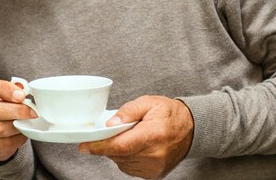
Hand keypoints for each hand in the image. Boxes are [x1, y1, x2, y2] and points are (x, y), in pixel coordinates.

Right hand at [0, 76, 36, 160]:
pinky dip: (17, 138)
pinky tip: (22, 132)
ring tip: (28, 121)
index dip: (4, 89)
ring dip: (18, 126)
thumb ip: (11, 89)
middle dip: (15, 111)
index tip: (21, 95)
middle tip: (32, 112)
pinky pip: (3, 143)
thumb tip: (24, 89)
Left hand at [78, 96, 193, 178]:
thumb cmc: (169, 113)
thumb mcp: (149, 102)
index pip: (121, 146)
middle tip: (109, 131)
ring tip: (128, 136)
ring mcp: (155, 167)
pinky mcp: (154, 174)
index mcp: (154, 135)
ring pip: (121, 162)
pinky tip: (133, 146)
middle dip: (108, 144)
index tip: (84, 146)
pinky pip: (129, 167)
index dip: (100, 147)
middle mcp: (155, 155)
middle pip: (118, 154)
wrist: (191, 129)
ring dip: (117, 150)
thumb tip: (110, 124)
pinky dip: (125, 157)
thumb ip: (128, 111)